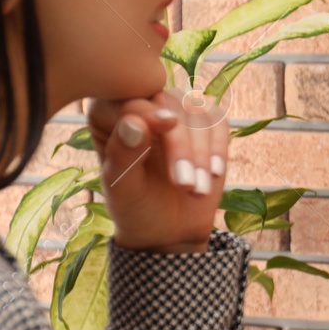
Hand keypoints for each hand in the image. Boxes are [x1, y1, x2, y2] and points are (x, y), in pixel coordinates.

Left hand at [87, 90, 228, 254]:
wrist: (168, 228)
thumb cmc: (136, 208)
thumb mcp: (123, 188)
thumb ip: (124, 155)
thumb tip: (134, 122)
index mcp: (109, 115)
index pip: (132, 101)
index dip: (150, 111)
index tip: (167, 123)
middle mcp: (143, 106)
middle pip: (170, 103)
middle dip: (182, 144)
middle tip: (184, 185)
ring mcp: (177, 114)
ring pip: (198, 113)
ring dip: (203, 153)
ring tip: (195, 190)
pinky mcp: (205, 127)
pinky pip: (219, 122)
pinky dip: (220, 148)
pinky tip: (214, 174)